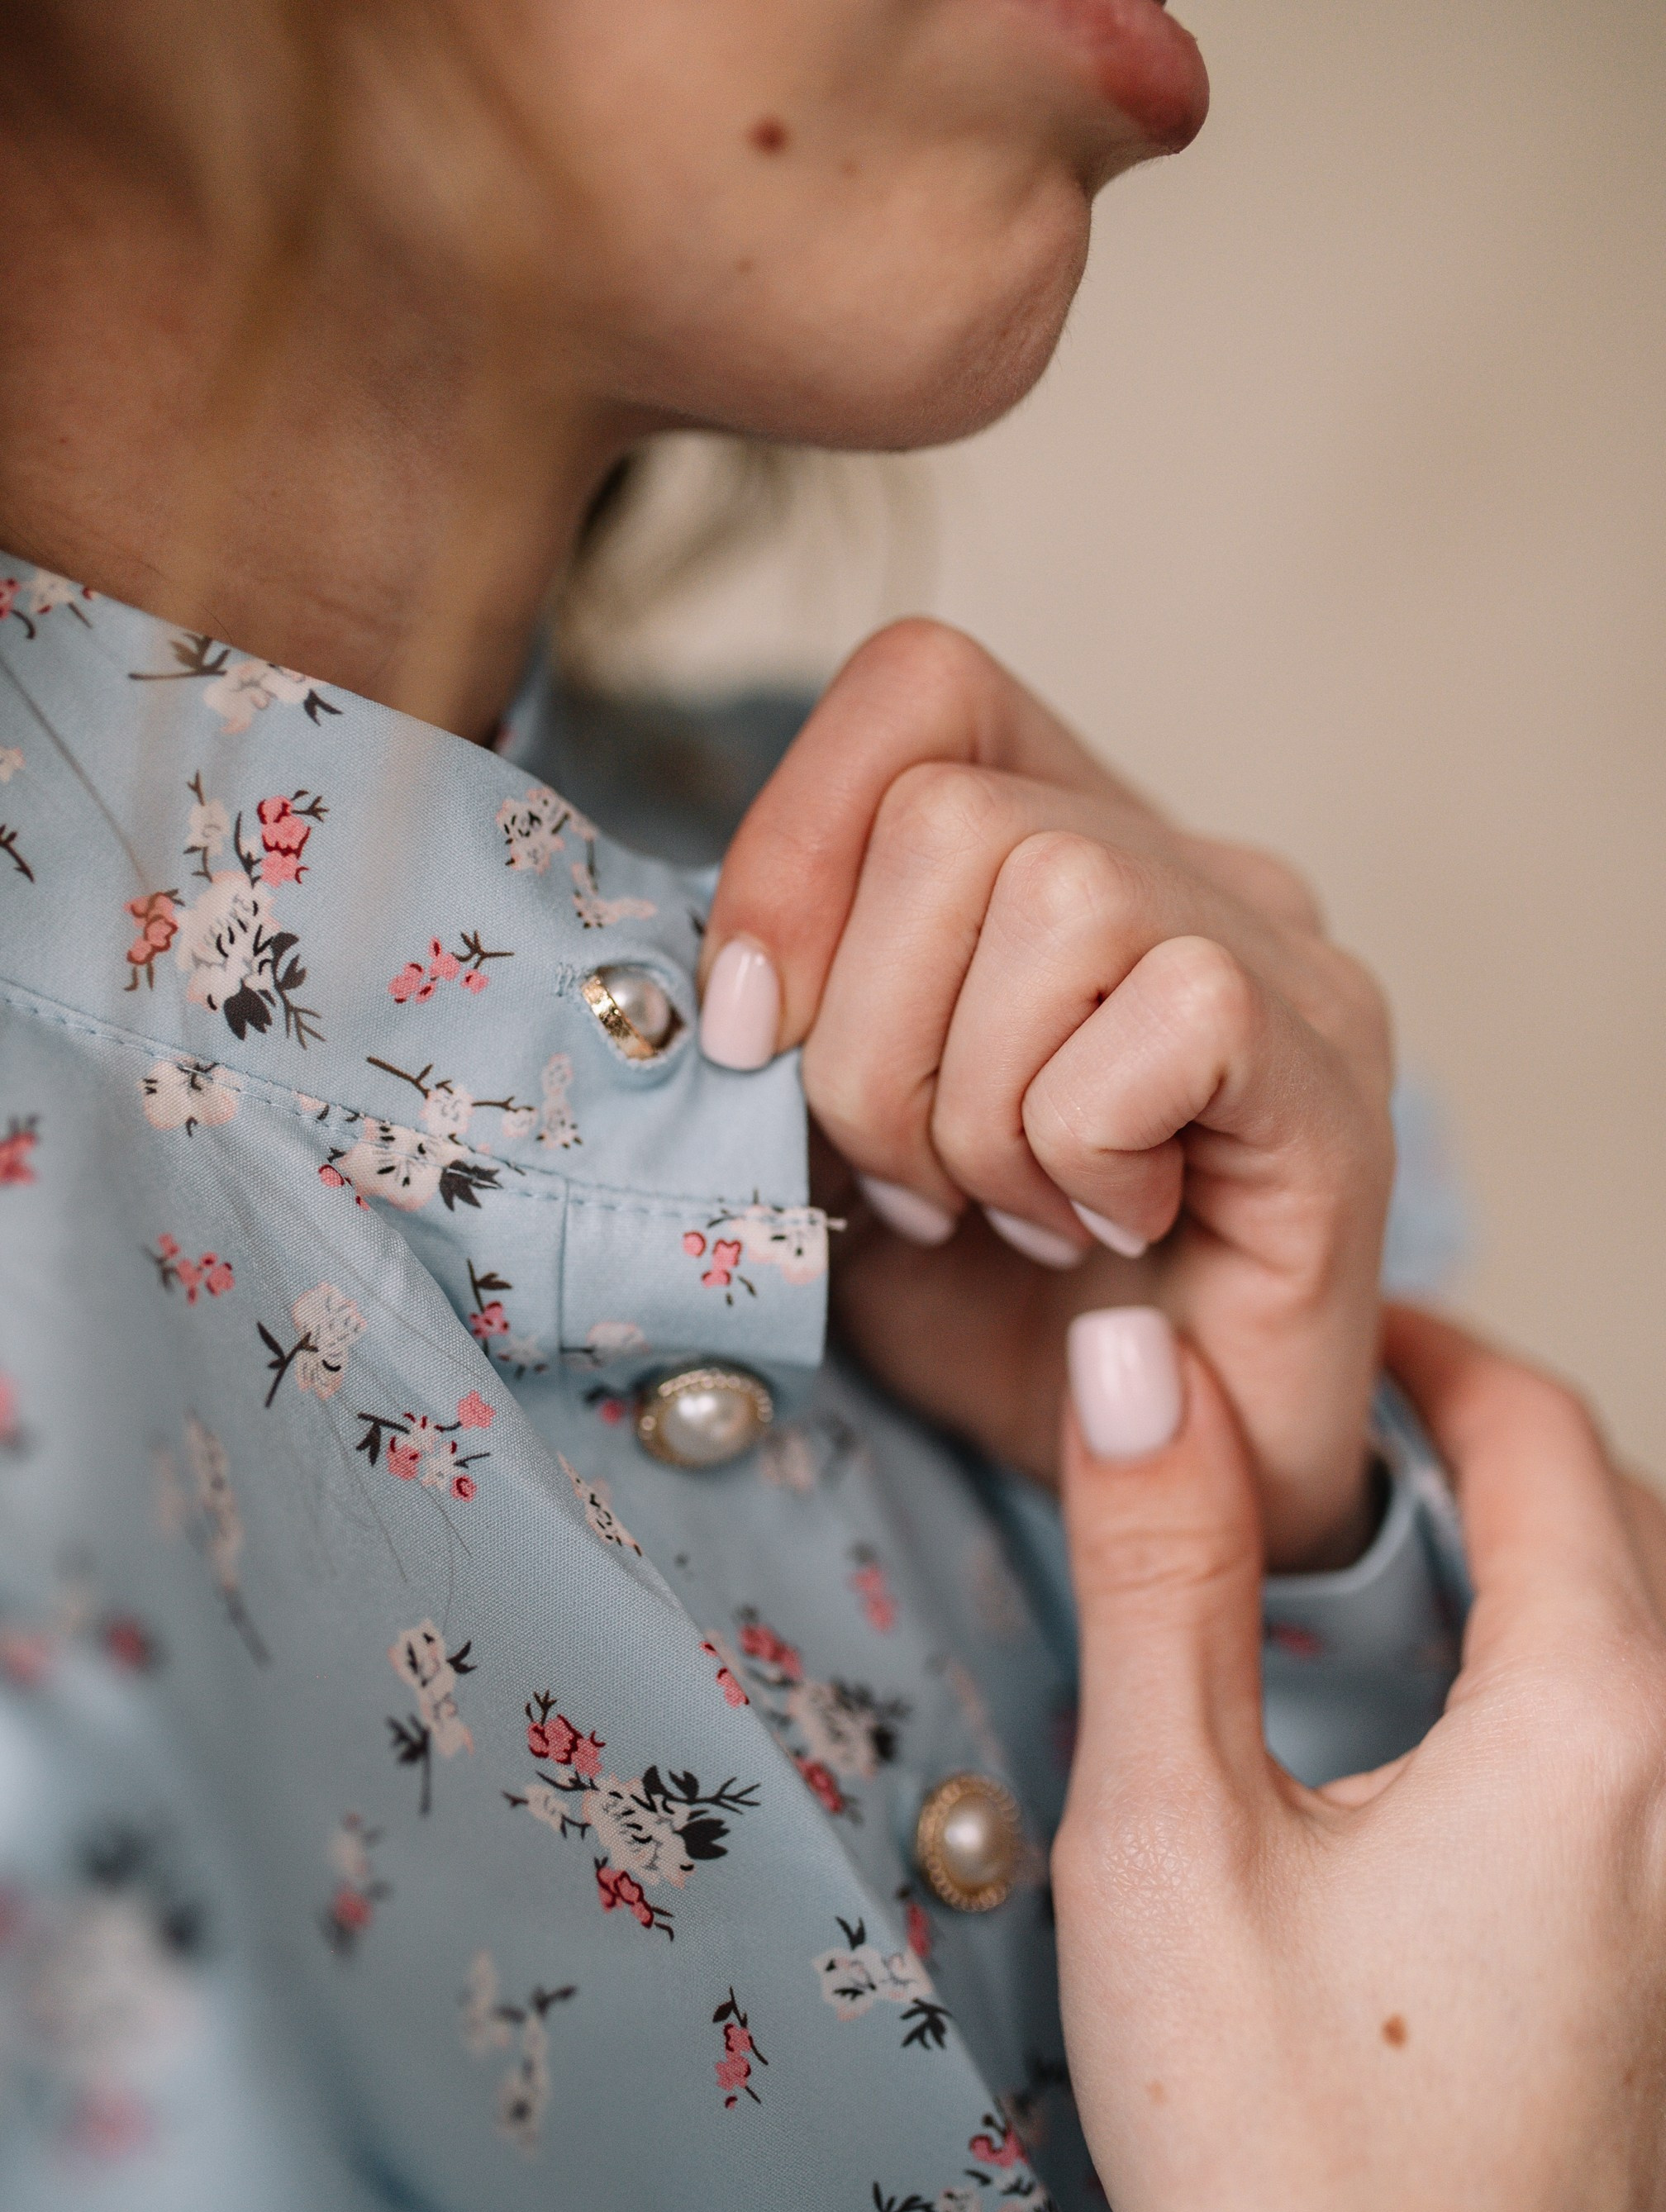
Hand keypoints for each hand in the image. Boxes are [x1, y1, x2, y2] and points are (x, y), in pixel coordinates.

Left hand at [701, 619, 1393, 1570]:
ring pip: (1054, 890)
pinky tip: (1105, 1229)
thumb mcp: (830, 1155)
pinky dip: (1081, 1146)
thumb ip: (776, 1039)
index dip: (794, 845)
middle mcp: (1186, 867)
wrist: (1163, 1489)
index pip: (919, 686)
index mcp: (1060, 842)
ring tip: (1013, 1214)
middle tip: (917, 1186)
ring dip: (973, 1108)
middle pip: (948, 814)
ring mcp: (1280, 960)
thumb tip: (707, 982)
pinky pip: (1172, 1012)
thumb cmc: (1004, 1316)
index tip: (757, 1033)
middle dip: (867, 1042)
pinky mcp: (1337, 1076)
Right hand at [1052, 1299, 1665, 2211]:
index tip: (1339, 1335)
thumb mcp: (1172, 1839)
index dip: (1436, 1353)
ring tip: (1426, 1561)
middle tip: (1367, 1429)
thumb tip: (1142, 1361)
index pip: (1542, 1442)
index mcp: (1595, 1730)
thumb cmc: (1279, 2155)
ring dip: (1567, 1565)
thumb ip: (1164, 1574)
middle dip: (1506, 1444)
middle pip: (1636, 1528)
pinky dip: (1602, 1686)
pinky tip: (1492, 1742)